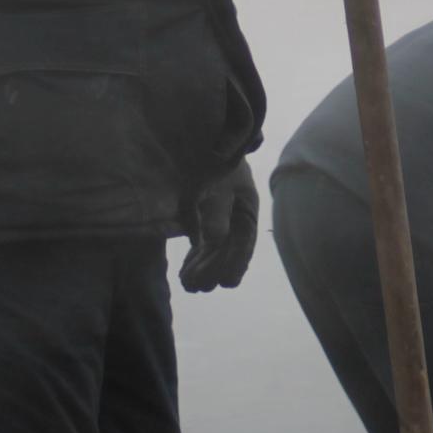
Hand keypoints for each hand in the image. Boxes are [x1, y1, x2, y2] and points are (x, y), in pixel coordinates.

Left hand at [179, 160, 258, 292]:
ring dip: (203, 268)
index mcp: (247, 210)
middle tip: (198, 287)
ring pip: (215, 250)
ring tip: (188, 284)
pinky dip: (195, 257)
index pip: (244, 243)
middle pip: (228, 250)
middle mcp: (238, 219)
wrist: (210, 145)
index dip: (237, 264)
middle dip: (213, 270)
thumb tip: (211, 239)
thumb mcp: (216, 182)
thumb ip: (216, 210)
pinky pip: (204, 243)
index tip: (228, 283)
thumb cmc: (217, 161)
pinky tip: (185, 270)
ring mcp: (223, 220)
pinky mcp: (207, 220)